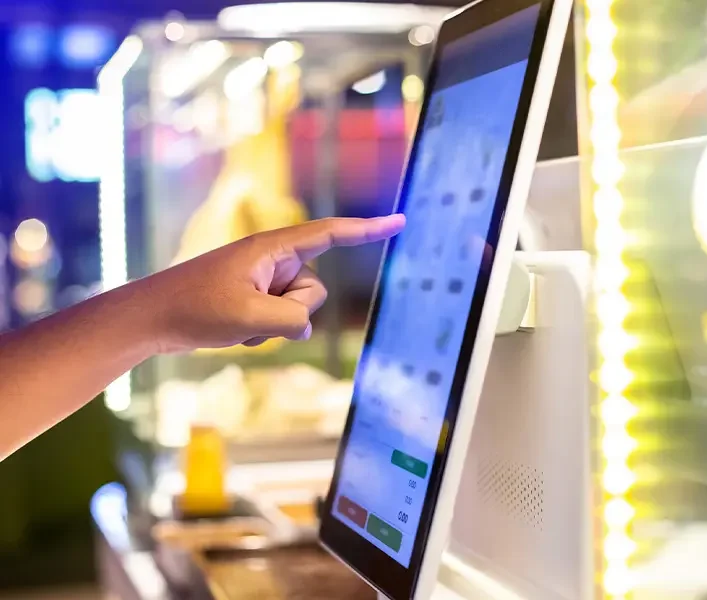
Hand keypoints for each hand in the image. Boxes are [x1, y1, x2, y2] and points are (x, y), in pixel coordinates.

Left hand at [139, 215, 404, 353]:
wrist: (152, 317)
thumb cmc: (196, 309)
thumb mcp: (250, 318)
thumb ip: (293, 321)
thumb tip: (305, 328)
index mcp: (273, 248)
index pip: (331, 234)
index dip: (369, 230)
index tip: (400, 222)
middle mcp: (274, 260)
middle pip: (314, 290)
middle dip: (293, 312)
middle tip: (250, 314)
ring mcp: (265, 280)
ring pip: (299, 310)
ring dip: (274, 325)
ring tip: (236, 323)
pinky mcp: (256, 297)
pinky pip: (281, 320)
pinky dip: (263, 331)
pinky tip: (232, 331)